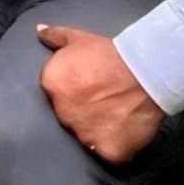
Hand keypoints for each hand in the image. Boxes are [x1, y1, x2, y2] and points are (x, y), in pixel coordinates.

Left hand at [35, 23, 164, 165]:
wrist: (144, 71)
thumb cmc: (111, 54)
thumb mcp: (78, 38)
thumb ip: (55, 36)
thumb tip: (39, 31)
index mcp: (51, 85)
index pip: (54, 95)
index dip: (71, 91)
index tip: (86, 86)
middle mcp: (62, 113)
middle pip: (67, 117)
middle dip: (80, 111)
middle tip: (100, 100)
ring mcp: (84, 134)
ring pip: (85, 137)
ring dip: (96, 129)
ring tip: (114, 114)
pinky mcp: (106, 151)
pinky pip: (107, 153)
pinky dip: (114, 144)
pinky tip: (123, 129)